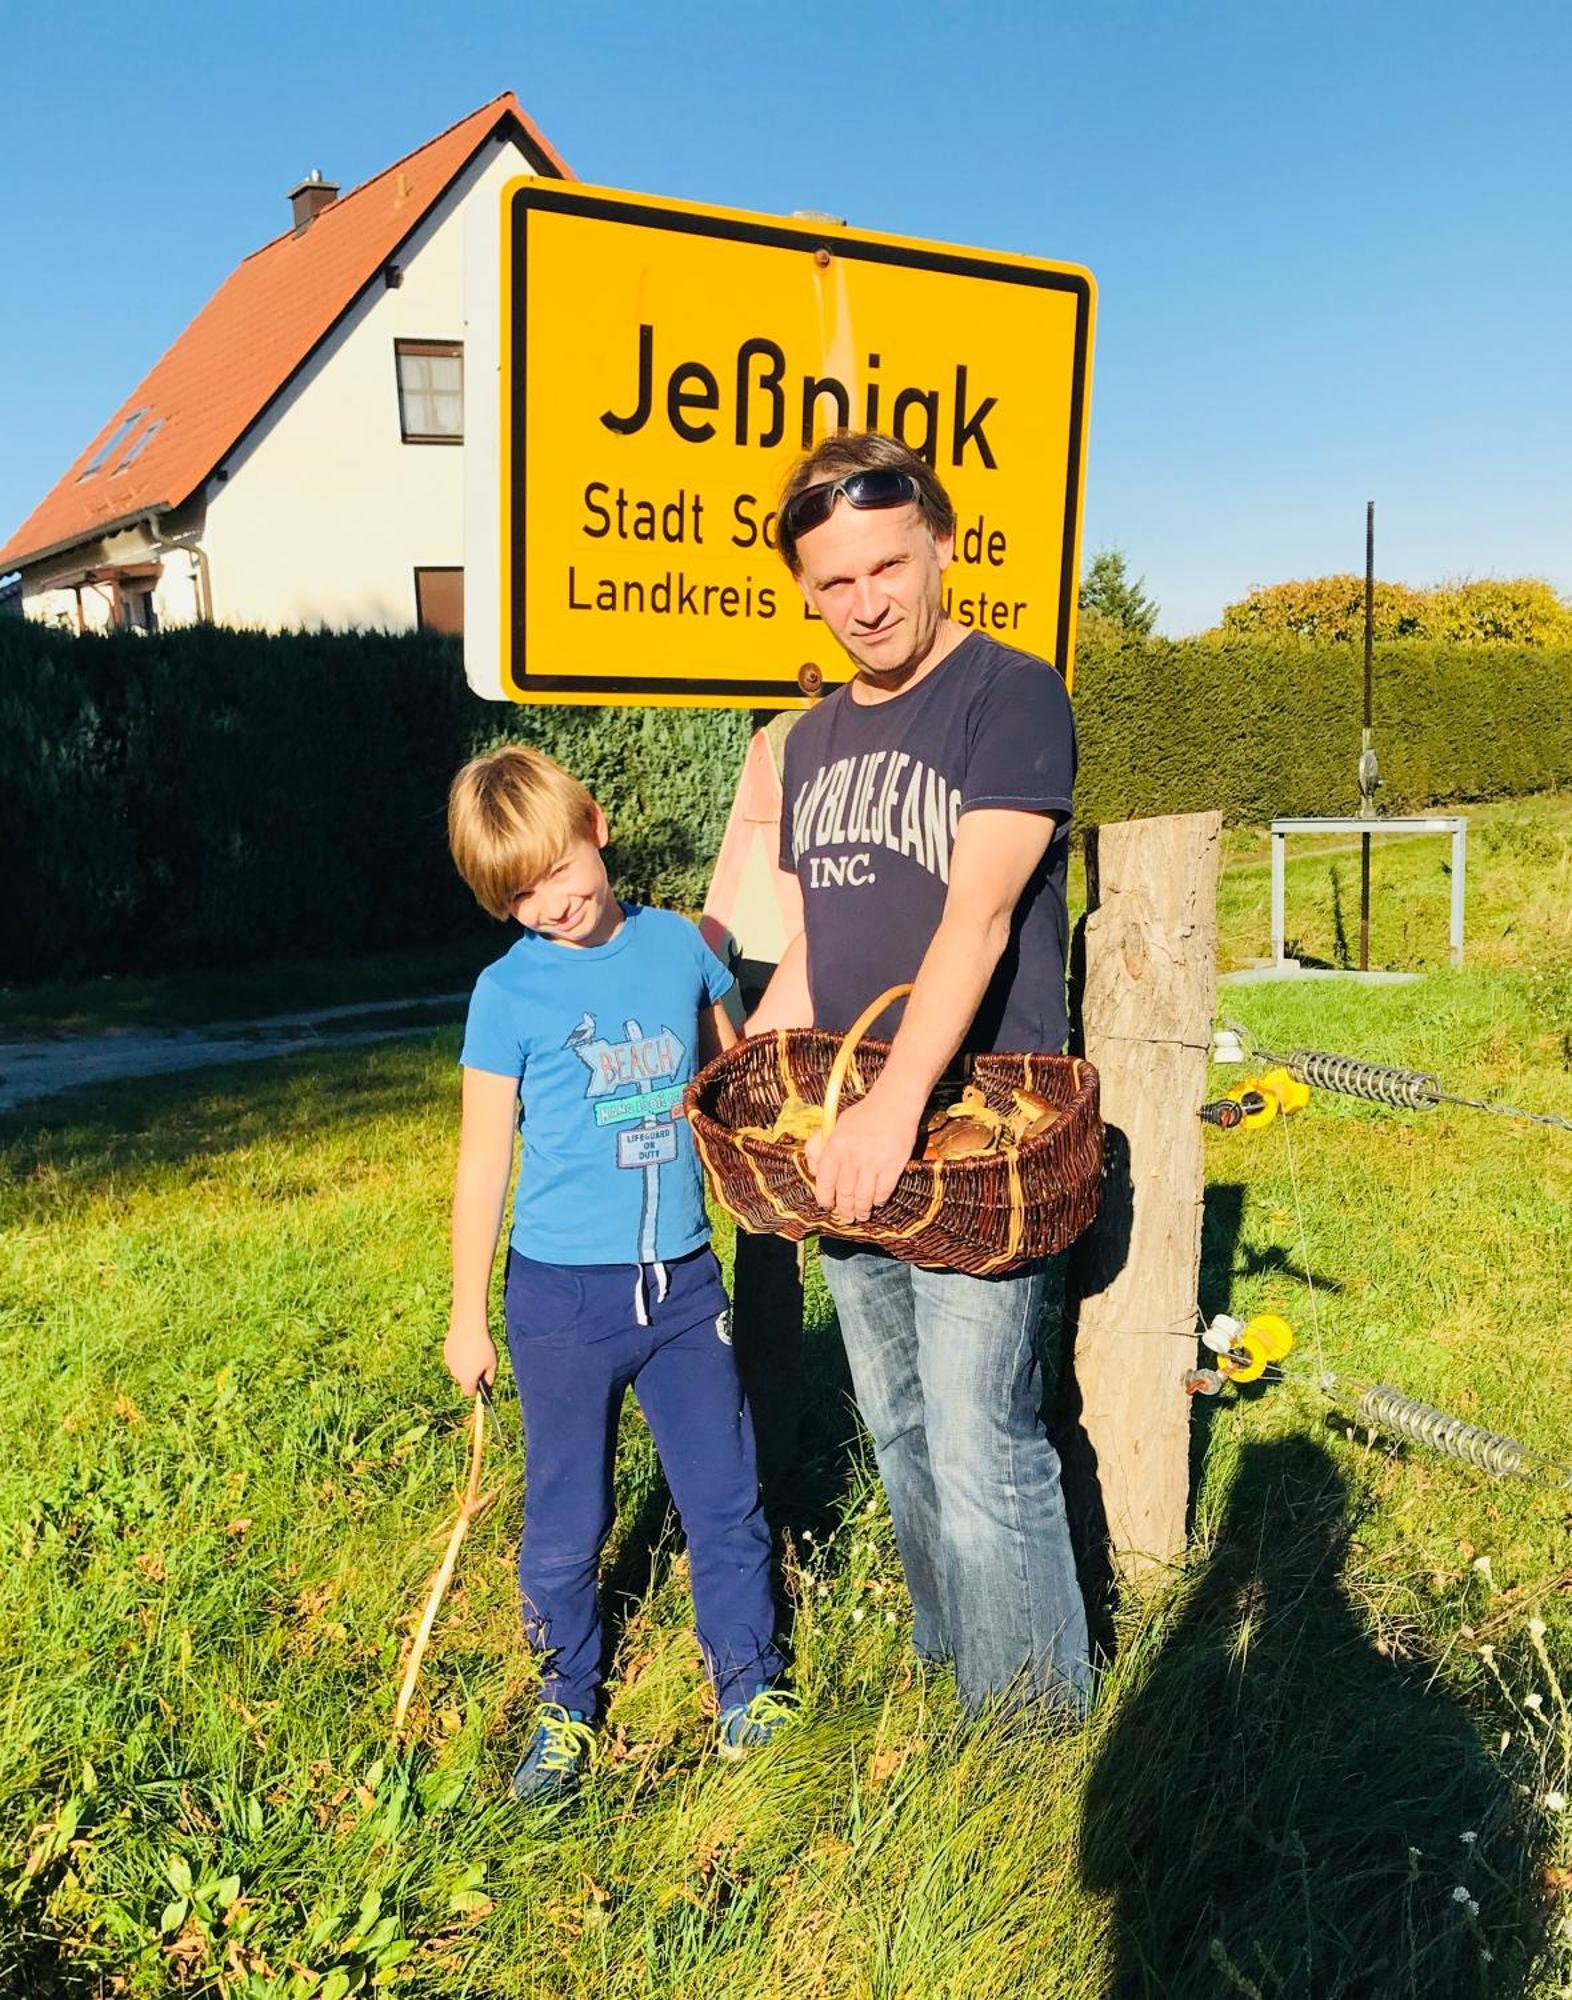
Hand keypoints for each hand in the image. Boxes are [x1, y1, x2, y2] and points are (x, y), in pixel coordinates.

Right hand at [444, 1321, 497, 1395]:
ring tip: (474, 1350)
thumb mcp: (492, 1363)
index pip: (469, 1392)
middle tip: (480, 1362)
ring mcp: (449, 1362)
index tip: (482, 1380)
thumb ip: (490, 1378)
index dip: (476, 1388)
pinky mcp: (446, 1352)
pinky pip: (454, 1357)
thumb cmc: (483, 1346)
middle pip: (463, 1380)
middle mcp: (455, 1374)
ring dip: (464, 1364)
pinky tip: (466, 1344)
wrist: (468, 1327)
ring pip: (458, 1368)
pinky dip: (459, 1354)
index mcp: (467, 1380)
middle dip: (470, 1375)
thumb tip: (488, 1386)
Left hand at [804, 1086, 920, 1222]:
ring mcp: (873, 1162)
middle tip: (846, 1218)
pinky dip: (879, 1201)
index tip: (829, 1206)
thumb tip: (814, 1173)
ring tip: (862, 1215)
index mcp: (834, 1146)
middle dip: (844, 1211)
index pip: (824, 1183)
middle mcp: (851, 1156)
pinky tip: (877, 1201)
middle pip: (845, 1195)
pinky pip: (883, 1193)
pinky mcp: (893, 1166)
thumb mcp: (834, 1125)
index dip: (826, 1200)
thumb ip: (818, 1147)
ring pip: (863, 1198)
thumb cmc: (863, 1115)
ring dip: (861, 1211)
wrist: (894, 1103)